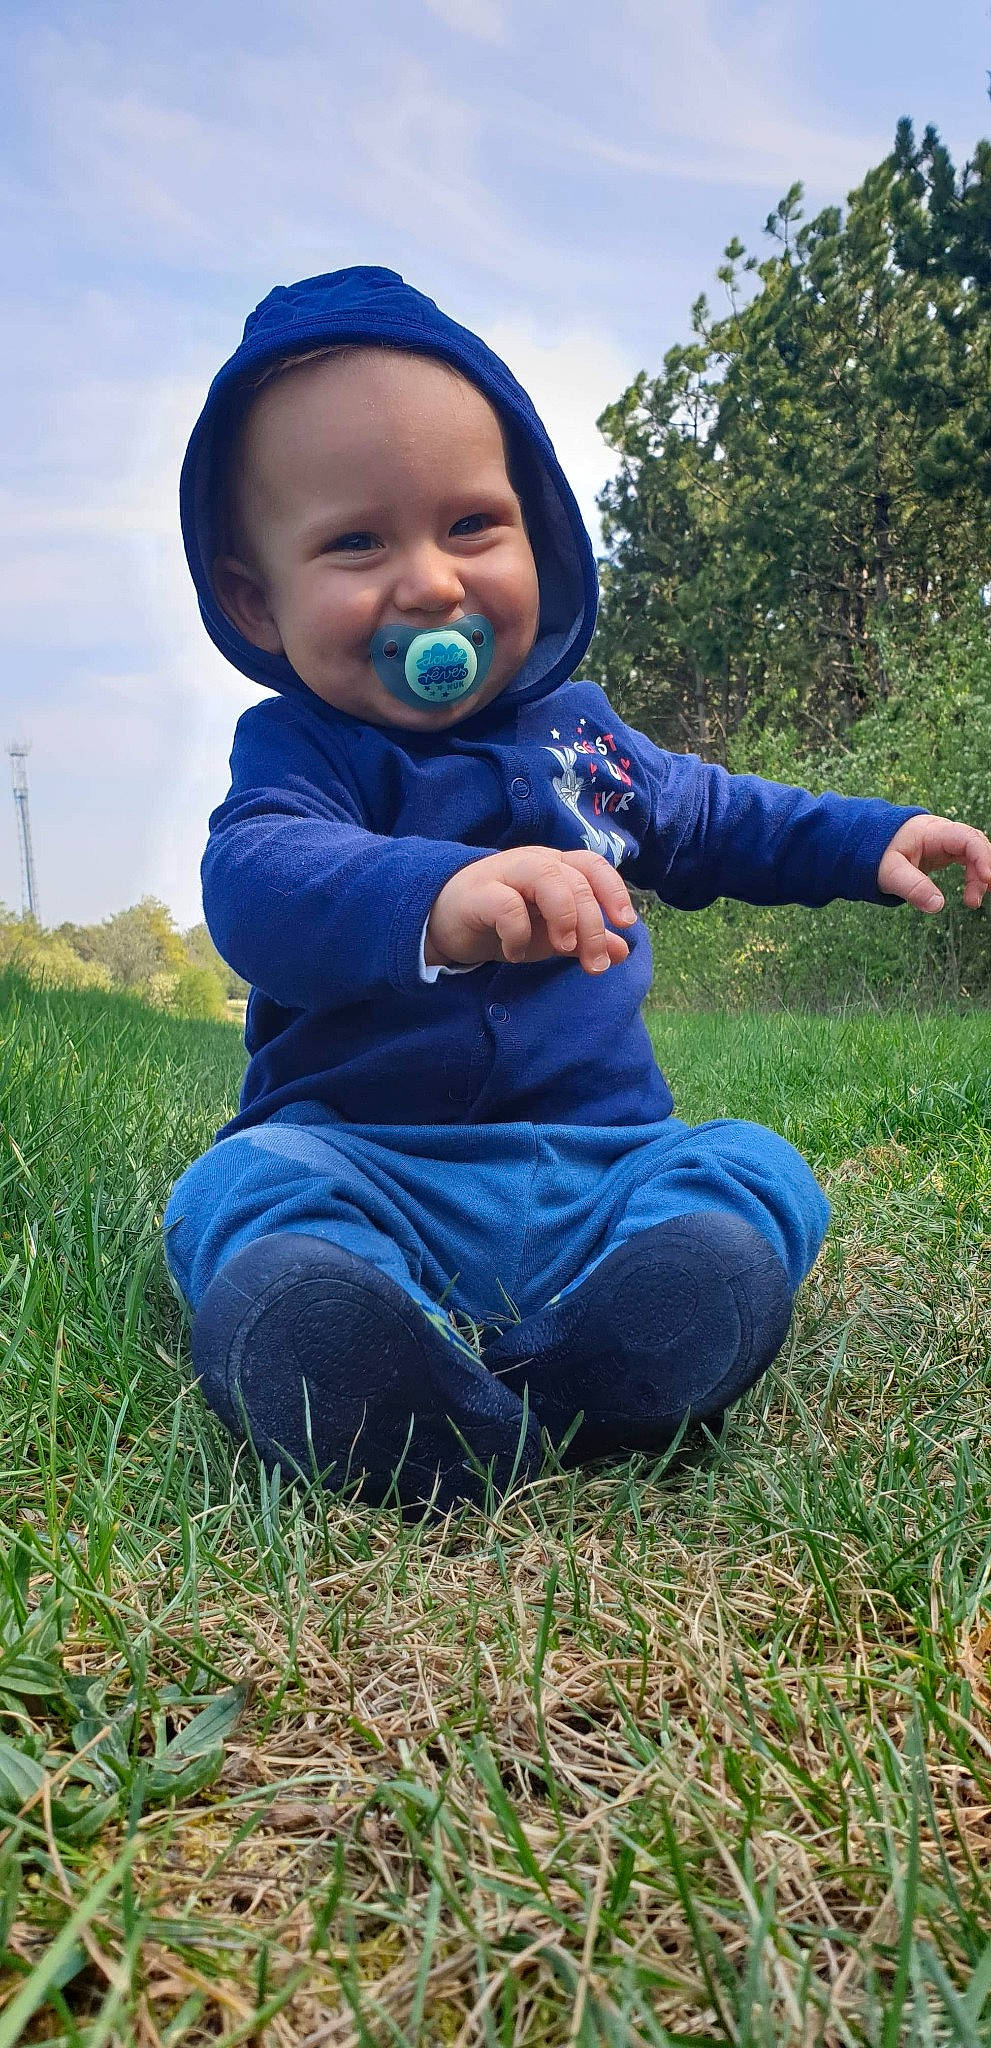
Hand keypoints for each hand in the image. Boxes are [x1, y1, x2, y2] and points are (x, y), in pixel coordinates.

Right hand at [426, 846, 636, 974]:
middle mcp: (535, 863)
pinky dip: (518, 933)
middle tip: (593, 963)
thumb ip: (585, 940)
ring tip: (564, 947)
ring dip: (564, 915)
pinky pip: (507, 905)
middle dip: (592, 924)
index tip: (626, 924)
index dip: (613, 890)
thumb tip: (623, 951)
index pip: (593, 866)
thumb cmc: (503, 923)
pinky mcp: (479, 893)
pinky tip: (515, 953)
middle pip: (576, 880)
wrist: (445, 921)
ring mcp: (506, 874)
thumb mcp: (550, 936)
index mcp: (556, 868)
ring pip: (547, 878)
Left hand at [877, 815, 990, 912]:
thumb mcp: (890, 873)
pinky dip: (974, 878)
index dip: (982, 856)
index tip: (987, 878)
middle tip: (975, 899)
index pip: (967, 838)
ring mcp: (946, 843)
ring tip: (972, 902)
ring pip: (974, 856)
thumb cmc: (877, 855)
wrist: (867, 846)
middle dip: (984, 870)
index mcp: (931, 832)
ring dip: (979, 878)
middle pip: (976, 846)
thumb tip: (937, 906)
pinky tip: (974, 895)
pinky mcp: (945, 853)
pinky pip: (968, 862)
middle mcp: (944, 833)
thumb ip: (912, 888)